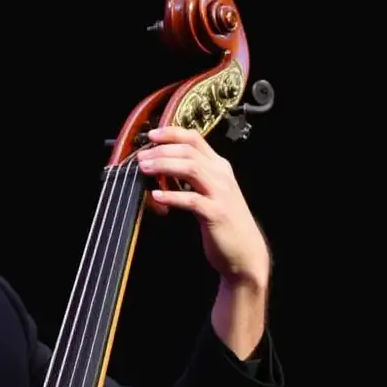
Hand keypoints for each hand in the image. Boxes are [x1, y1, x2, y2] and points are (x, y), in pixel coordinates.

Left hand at [138, 126, 269, 287]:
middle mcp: (221, 175)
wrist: (245, 252)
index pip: (195, 139)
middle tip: (141, 156)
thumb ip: (191, 181)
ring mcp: (220, 193)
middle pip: (189, 151)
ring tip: (145, 169)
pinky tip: (156, 197)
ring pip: (191, 168)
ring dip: (164, 166)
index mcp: (219, 167)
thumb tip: (161, 172)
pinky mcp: (215, 213)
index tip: (151, 134)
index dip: (172, 133)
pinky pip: (190, 199)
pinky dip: (171, 196)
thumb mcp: (209, 194)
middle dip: (162, 150)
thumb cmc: (224, 225)